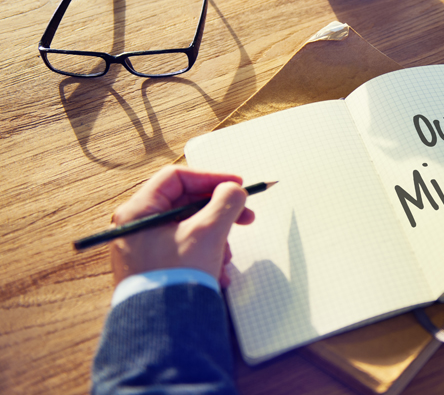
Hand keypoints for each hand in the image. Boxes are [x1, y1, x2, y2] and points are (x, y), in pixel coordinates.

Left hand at [109, 165, 255, 287]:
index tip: (235, 186)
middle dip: (218, 212)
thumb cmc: (174, 278)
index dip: (210, 178)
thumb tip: (233, 190)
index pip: (177, 177)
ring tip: (225, 256)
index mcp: (138, 212)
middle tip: (244, 217)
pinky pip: (185, 248)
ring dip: (215, 236)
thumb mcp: (208, 231)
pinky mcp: (154, 267)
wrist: (163, 328)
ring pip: (189, 227)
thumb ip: (226, 202)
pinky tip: (218, 270)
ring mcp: (144, 248)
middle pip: (186, 203)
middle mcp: (136, 227)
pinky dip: (206, 253)